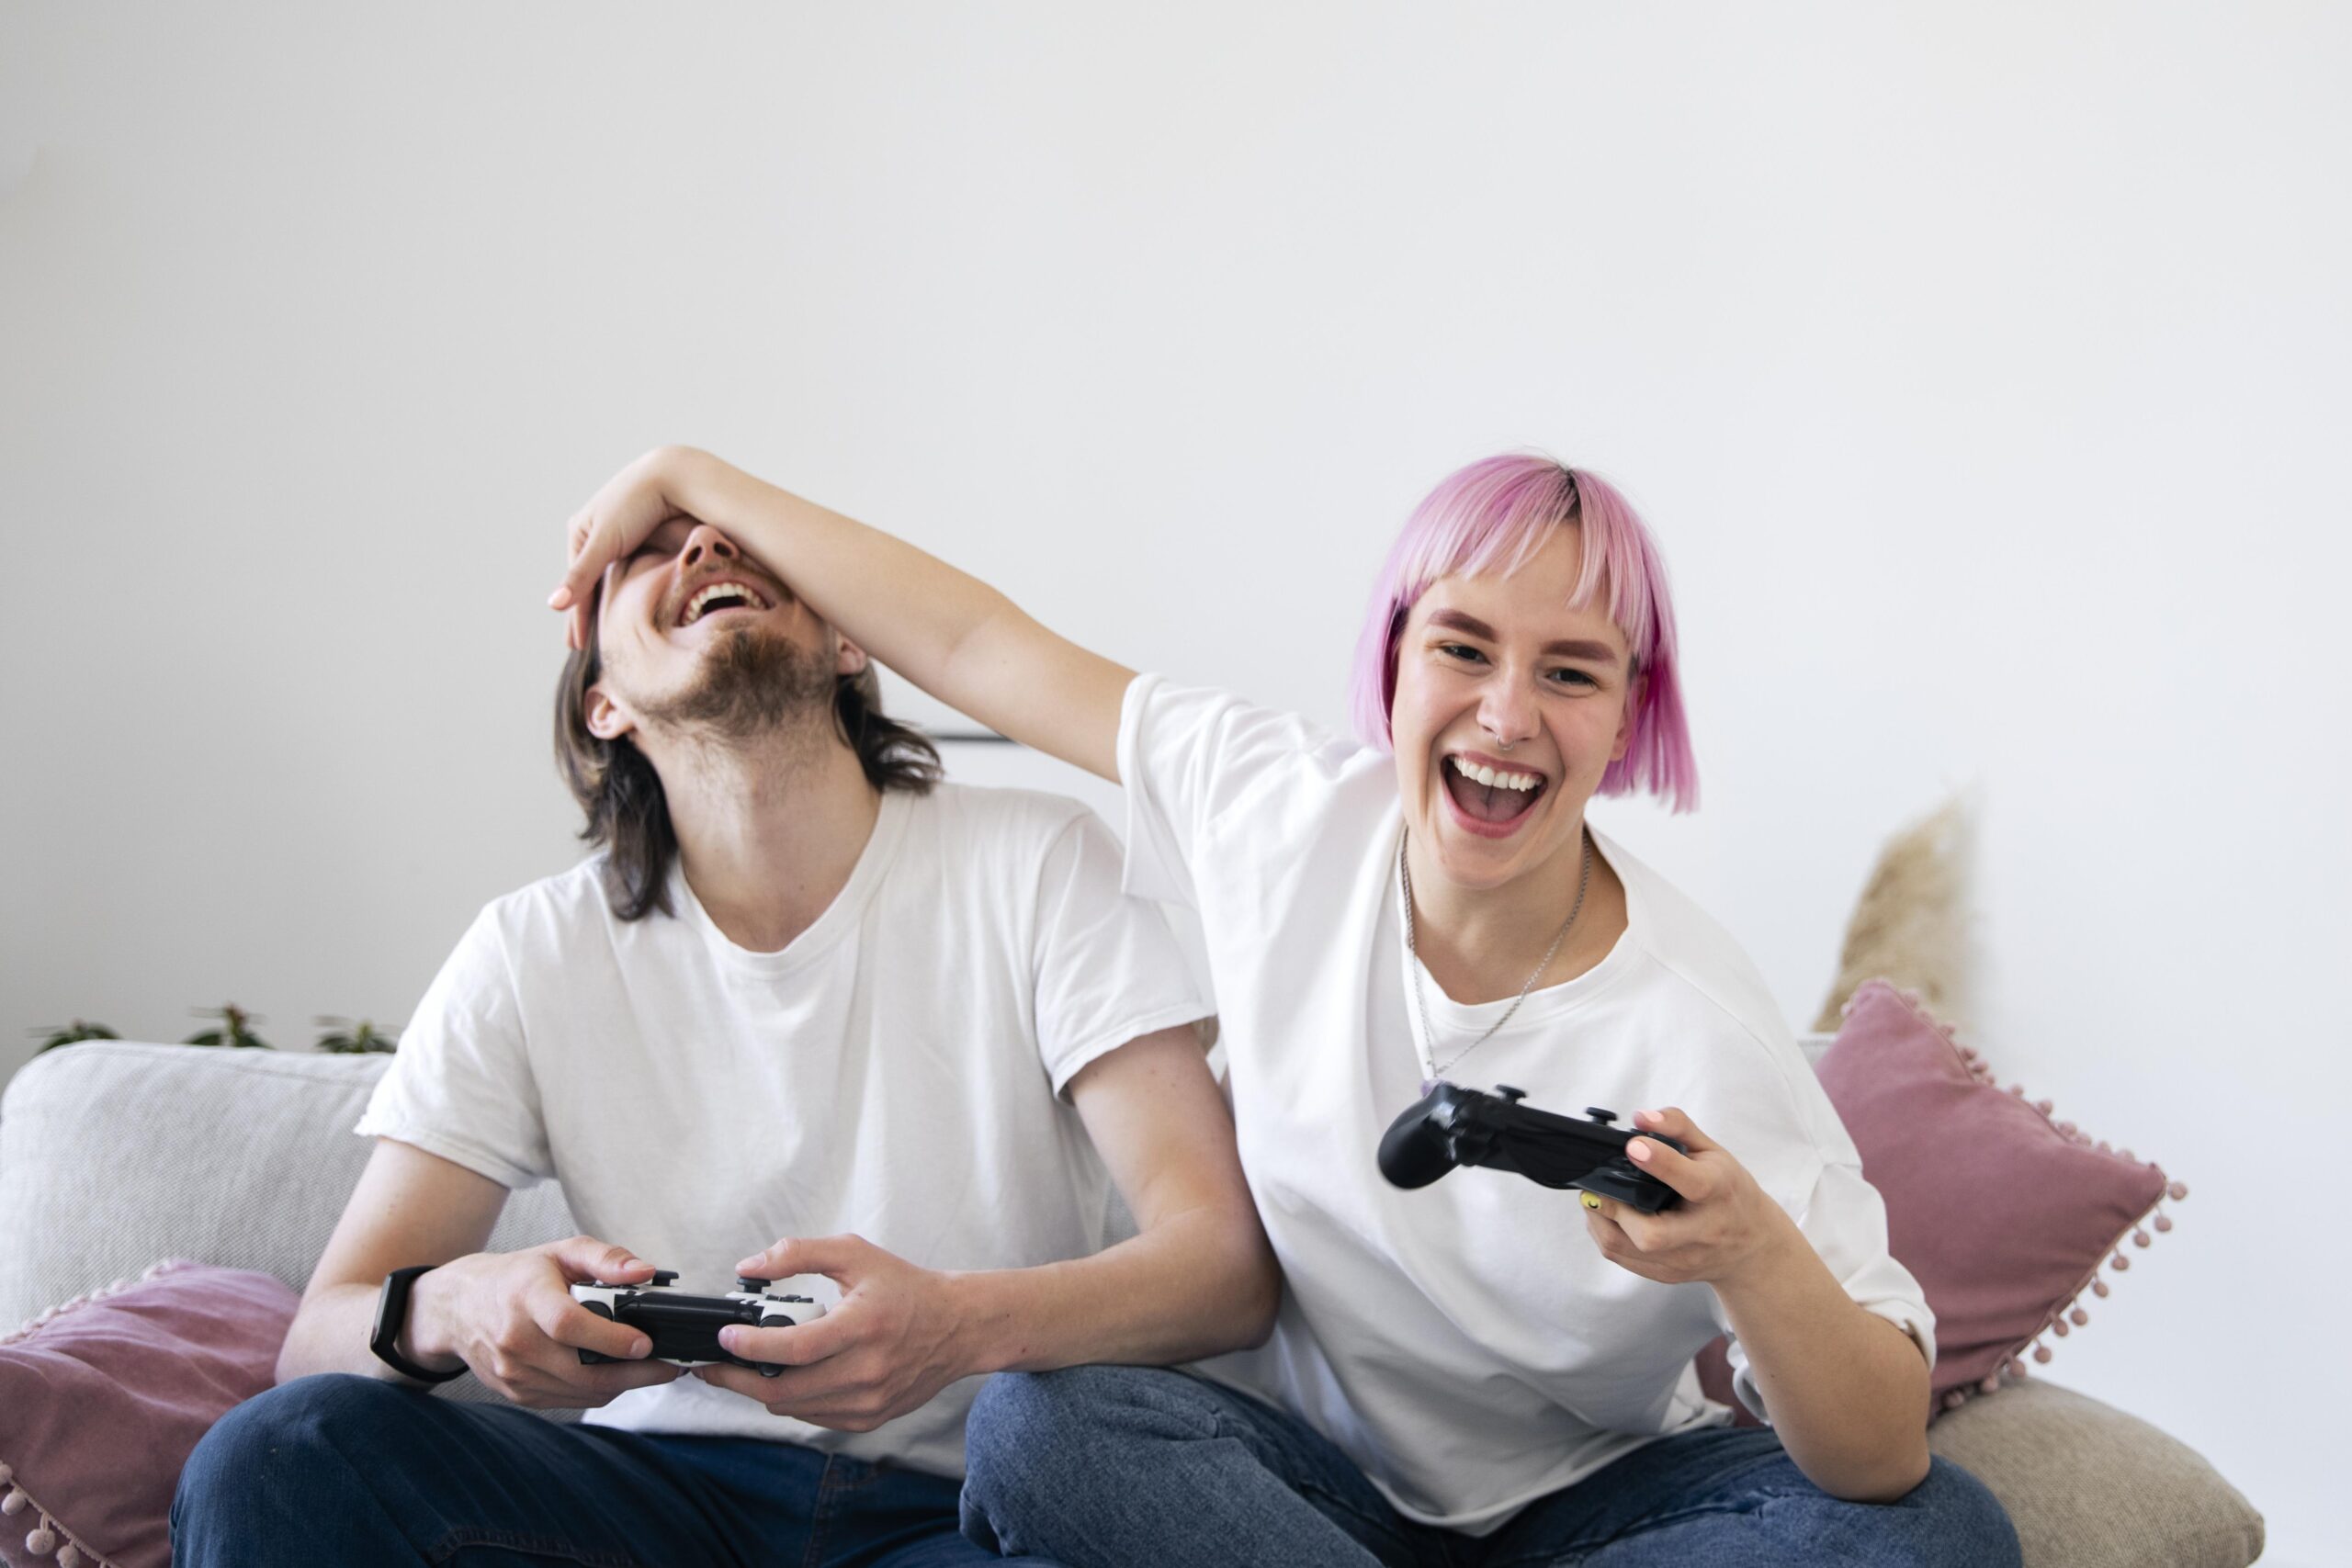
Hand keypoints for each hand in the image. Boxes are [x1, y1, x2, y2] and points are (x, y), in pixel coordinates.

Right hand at [407, 1235, 682, 1408]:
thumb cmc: (519, 1276)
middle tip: (670, 1366)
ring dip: (622, 1385)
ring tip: (651, 1369)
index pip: (568, 1325)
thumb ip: (606, 1258)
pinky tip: (617, 1375)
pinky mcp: (517, 1393)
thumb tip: (645, 1273)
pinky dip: (598, 1390)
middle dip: (634, 1373)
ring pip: (580, 1391)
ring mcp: (514, 1373)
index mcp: (526, 1297)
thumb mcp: (560, 1252)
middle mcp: (515, 1340)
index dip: (610, 1338)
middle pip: (582, 1369)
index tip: (646, 1343)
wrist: (460, 1309)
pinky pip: (569, 1400)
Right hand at [548, 445, 723, 649]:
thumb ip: (582, 574)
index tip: (577, 645)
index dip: (577, 615)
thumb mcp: (606, 541)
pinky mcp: (638, 531)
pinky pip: (626, 567)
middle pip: (588, 581)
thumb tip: (553, 605)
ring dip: (604, 602)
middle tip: (581, 646)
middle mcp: (594, 530)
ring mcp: (616, 530)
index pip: (576, 583)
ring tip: (604, 631)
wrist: (674, 476)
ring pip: (607, 575)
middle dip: (585, 612)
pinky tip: (626, 603)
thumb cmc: (638, 504)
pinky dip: (624, 588)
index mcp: (579, 530)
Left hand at [693, 1234, 972, 1432]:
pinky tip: (783, 1379)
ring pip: (794, 1408)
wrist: (957, 1327)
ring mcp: (869, 1401)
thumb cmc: (905, 1288)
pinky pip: (813, 1417)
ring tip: (741, 1370)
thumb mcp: (855, 1254)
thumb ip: (800, 1253)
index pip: (795, 1348)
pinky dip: (791, 1400)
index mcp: (863, 1326)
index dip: (751, 1347)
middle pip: (785, 1390)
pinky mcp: (870, 1418)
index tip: (725, 1336)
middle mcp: (867, 1370)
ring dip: (760, 1391)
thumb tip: (749, 1266)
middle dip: (737, 1380)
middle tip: (711, 1366)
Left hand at [1580, 1108, 1796, 1288]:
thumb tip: (1641, 1117)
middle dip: (1614, 1207)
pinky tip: (1607, 1216)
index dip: (1660, 1162)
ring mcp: (1684, 1259)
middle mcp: (1703, 1231)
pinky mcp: (1667, 1273)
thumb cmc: (1729, 1192)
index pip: (1693, 1182)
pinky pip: (1621, 1258)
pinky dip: (1604, 1234)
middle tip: (1597, 1185)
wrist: (1753, 1245)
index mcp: (1719, 1192)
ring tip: (1598, 1197)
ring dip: (1599, 1220)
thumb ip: (1678, 1127)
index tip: (1633, 1146)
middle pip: (1651, 1235)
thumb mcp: (1713, 1152)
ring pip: (1625, 1249)